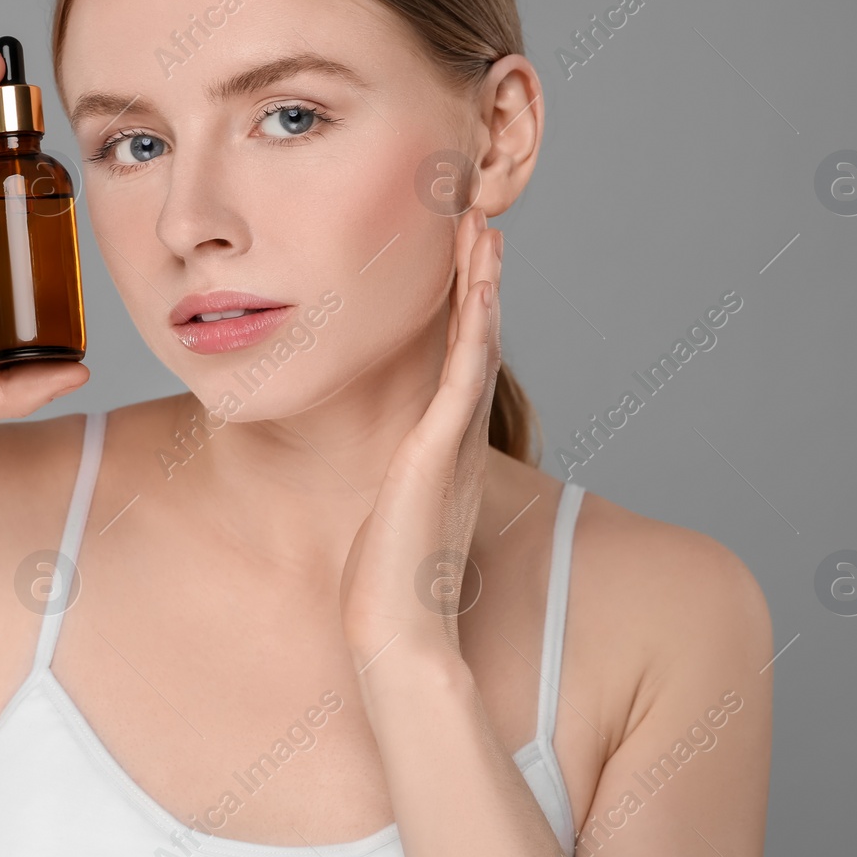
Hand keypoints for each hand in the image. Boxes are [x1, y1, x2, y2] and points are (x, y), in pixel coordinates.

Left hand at [338, 205, 502, 667]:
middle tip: (480, 221)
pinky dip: (474, 327)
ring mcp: (454, 442)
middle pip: (473, 340)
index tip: (458, 258)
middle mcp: (457, 439)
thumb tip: (372, 479)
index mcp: (442, 450)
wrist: (398, 635)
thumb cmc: (384, 588)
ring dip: (482, 285)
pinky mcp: (442, 451)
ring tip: (484, 229)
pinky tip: (477, 285)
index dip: (460, 306)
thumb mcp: (383, 517)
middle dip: (477, 279)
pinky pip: (464, 375)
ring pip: (476, 344)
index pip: (454, 361)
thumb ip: (386, 488)